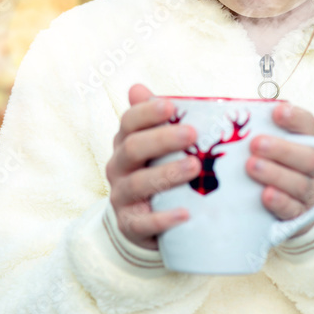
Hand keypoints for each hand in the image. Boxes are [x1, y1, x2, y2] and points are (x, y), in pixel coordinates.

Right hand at [106, 84, 201, 250]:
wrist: (142, 221)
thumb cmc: (156, 172)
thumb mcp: (156, 147)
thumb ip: (154, 119)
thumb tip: (137, 88)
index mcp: (126, 143)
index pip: (129, 123)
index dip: (146, 112)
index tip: (171, 106)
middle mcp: (119, 168)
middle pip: (133, 149)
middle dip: (162, 139)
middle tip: (192, 134)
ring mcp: (121, 197)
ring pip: (138, 184)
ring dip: (167, 174)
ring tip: (195, 167)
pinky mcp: (130, 225)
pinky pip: (143, 223)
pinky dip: (164, 219)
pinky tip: (186, 213)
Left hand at [245, 102, 313, 238]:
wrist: (308, 204)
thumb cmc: (288, 166)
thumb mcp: (286, 145)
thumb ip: (268, 131)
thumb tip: (233, 117)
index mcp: (312, 143)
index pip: (308, 125)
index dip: (294, 118)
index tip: (277, 112)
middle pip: (307, 157)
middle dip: (281, 150)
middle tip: (255, 143)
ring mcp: (312, 193)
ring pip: (298, 184)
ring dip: (275, 174)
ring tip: (252, 166)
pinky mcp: (302, 215)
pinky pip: (293, 210)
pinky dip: (280, 203)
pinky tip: (266, 195)